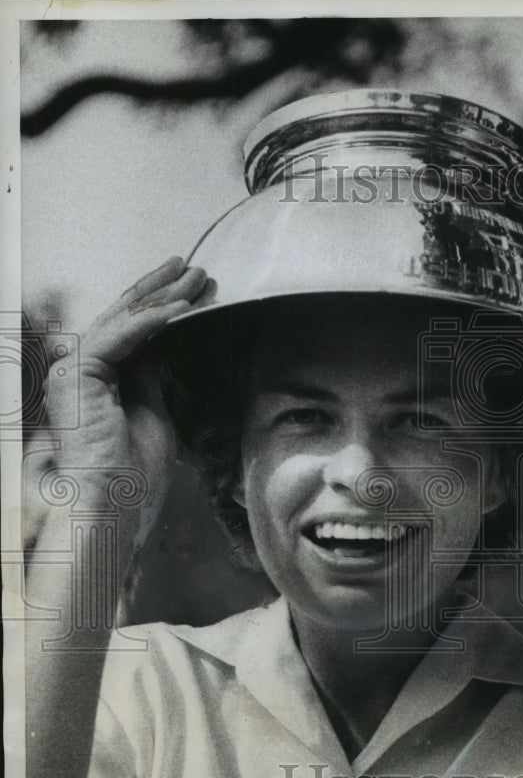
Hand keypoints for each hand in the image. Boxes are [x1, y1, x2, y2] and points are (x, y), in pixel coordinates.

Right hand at [45, 256, 209, 538]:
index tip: (195, 291)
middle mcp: (78, 371)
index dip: (161, 309)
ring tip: (195, 278)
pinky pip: (119, 338)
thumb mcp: (155, 414)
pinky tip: (181, 309)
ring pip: (122, 322)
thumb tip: (166, 347)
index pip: (130, 334)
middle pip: (123, 319)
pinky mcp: (75, 375)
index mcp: (96, 382)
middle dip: (161, 291)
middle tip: (193, 268)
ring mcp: (71, 371)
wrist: (112, 509)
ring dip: (161, 298)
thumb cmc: (132, 477)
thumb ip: (155, 378)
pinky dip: (152, 322)